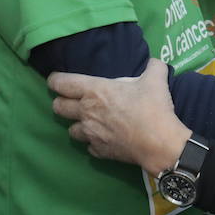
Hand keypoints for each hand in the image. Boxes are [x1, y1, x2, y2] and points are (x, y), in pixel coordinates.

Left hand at [49, 60, 190, 173]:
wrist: (159, 143)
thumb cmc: (152, 108)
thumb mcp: (156, 80)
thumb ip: (153, 67)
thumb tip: (154, 63)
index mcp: (94, 91)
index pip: (61, 83)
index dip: (55, 80)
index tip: (56, 80)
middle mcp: (86, 112)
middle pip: (58, 107)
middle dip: (61, 102)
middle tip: (72, 100)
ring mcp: (91, 134)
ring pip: (70, 130)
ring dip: (77, 125)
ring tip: (89, 122)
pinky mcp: (99, 151)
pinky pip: (88, 147)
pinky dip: (93, 142)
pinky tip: (104, 138)